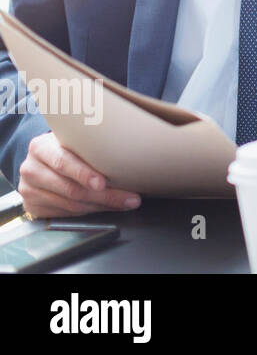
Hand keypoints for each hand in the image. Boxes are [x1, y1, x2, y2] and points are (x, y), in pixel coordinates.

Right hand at [18, 131, 141, 217]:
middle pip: (71, 188)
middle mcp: (31, 169)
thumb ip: (90, 145)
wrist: (40, 161)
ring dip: (102, 206)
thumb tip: (129, 154)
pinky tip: (107, 207)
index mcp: (40, 147)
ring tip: (125, 203)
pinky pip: (67, 214)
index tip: (103, 183)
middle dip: (104, 196)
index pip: (63, 162)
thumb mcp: (72, 140)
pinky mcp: (33, 206)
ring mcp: (29, 190)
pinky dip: (90, 212)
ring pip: (71, 204)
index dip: (84, 174)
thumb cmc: (65, 148)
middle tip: (129, 198)